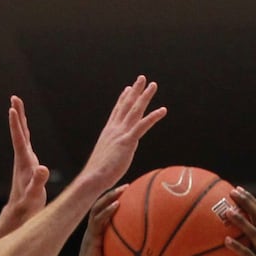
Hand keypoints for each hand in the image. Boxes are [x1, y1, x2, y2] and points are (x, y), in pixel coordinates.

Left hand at [3, 95, 50, 223]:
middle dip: (18, 115)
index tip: (12, 107)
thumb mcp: (35, 194)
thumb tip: (43, 169)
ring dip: (21, 120)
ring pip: (22, 135)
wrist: (21, 212)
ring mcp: (24, 160)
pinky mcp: (28, 164)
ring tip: (17, 106)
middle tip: (14, 98)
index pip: (19, 138)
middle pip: (19, 132)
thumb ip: (38, 181)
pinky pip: (26, 142)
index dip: (16, 123)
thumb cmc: (28, 204)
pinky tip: (26, 128)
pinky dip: (25, 132)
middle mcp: (22, 158)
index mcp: (24, 162)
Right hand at [60, 188, 124, 255]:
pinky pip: (98, 221)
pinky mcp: (91, 239)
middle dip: (113, 194)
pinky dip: (108, 211)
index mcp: (98, 235)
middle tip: (127, 186)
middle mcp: (94, 231)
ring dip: (110, 197)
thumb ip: (127, 255)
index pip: (104, 213)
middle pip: (100, 206)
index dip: (114, 202)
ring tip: (123, 189)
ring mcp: (91, 234)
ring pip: (98, 209)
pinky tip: (117, 204)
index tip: (128, 194)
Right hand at [78, 76, 167, 193]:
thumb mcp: (106, 160)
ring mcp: (121, 134)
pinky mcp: (127, 141)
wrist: (93, 177)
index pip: (117, 111)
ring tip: (153, 85)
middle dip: (135, 91)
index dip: (123, 99)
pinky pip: (143, 126)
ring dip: (145, 97)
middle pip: (126, 106)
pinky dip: (153, 117)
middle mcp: (114, 129)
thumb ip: (112, 155)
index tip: (128, 88)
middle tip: (142, 78)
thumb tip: (114, 160)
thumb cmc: (98, 174)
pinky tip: (163, 110)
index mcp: (109, 132)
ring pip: (135, 110)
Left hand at [224, 188, 255, 255]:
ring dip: (241, 221)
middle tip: (233, 193)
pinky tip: (225, 241)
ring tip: (228, 212)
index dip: (250, 199)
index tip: (237, 189)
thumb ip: (244, 243)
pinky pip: (247, 255)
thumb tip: (222, 233)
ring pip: (254, 233)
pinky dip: (237, 247)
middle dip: (247, 203)